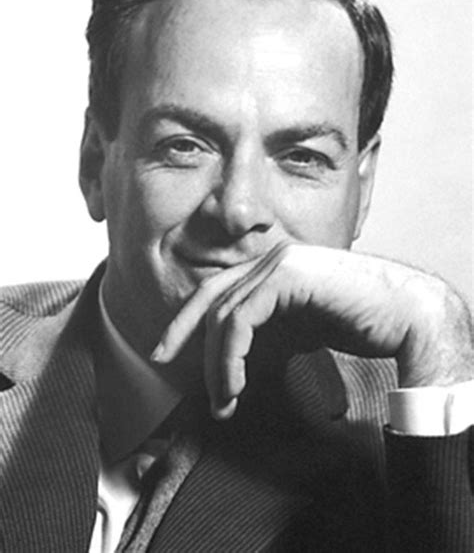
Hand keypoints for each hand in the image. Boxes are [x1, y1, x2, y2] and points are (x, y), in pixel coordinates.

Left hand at [153, 244, 473, 418]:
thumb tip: (235, 362)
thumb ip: (268, 335)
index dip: (186, 320)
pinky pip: (240, 319)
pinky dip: (230, 357)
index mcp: (273, 268)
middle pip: (210, 297)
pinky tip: (237, 384)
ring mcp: (279, 263)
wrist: (404, 315)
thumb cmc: (359, 323)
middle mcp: (271, 259)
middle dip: (181, 333)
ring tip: (223, 399)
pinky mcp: (288, 276)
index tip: (168, 351)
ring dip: (215, 364)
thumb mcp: (299, 330)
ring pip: (223, 314)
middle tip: (164, 365)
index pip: (217, 291)